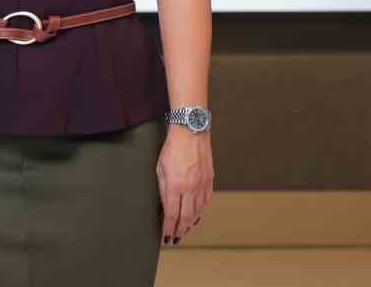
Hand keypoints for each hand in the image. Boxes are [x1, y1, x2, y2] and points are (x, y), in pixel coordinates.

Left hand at [157, 126, 213, 244]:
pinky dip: (201, 212)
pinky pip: (206, 202)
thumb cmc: (172, 148)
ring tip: (184, 231)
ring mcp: (202, 185)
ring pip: (198, 212)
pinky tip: (196, 217)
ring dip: (190, 224)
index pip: (171, 214)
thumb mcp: (160, 168)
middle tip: (175, 239)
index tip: (166, 236)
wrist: (191, 132)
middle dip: (180, 230)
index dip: (168, 227)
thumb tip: (164, 205)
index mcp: (175, 186)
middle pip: (186, 217)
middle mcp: (190, 188)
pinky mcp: (209, 181)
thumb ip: (162, 188)